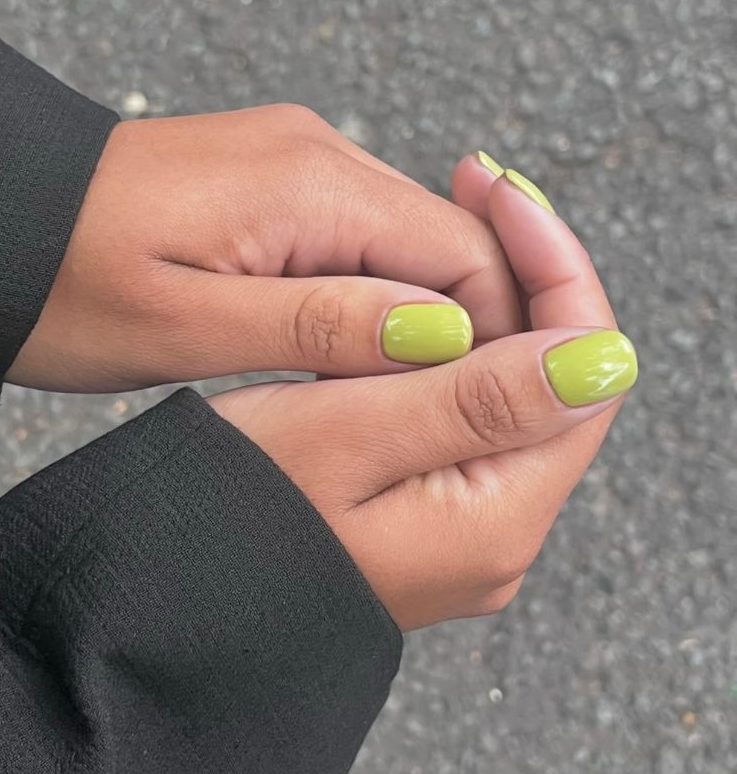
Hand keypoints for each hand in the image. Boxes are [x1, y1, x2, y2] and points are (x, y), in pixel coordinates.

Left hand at [7, 107, 519, 391]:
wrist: (2, 220)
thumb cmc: (67, 280)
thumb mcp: (191, 326)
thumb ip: (325, 326)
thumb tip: (445, 333)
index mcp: (312, 184)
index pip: (465, 252)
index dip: (494, 332)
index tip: (484, 403)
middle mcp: (322, 156)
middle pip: (449, 243)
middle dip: (461, 327)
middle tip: (435, 408)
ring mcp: (303, 163)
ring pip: (409, 246)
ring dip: (415, 316)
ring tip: (385, 387)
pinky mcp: (282, 183)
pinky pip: (361, 239)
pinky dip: (372, 296)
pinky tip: (347, 346)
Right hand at [209, 163, 637, 629]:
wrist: (169, 587)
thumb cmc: (228, 507)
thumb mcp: (346, 435)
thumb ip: (477, 400)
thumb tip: (603, 357)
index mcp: (494, 520)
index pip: (581, 372)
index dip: (554, 269)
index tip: (500, 192)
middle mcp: (497, 531)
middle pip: (551, 376)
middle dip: (522, 272)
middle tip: (472, 186)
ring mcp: (464, 525)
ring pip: (507, 386)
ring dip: (483, 304)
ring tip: (445, 221)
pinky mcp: (428, 511)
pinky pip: (466, 410)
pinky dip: (448, 347)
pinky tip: (414, 301)